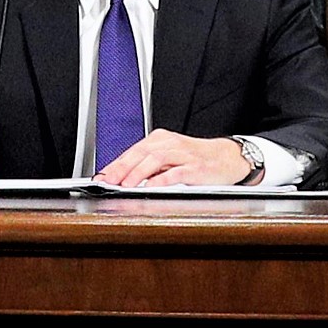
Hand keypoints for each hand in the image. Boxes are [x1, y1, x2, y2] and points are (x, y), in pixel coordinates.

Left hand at [97, 130, 252, 186]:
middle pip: (140, 153)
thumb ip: (146, 167)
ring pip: (155, 159)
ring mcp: (183, 154)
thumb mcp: (168, 159)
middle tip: (108, 182)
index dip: (114, 165)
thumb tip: (121, 179)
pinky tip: (152, 186)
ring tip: (126, 185)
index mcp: (160, 140)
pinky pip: (176, 172)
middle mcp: (170, 144)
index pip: (131, 151)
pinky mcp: (196, 168)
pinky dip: (162, 179)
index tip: (100, 178)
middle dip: (121, 169)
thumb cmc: (195, 160)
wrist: (227, 158)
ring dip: (138, 173)